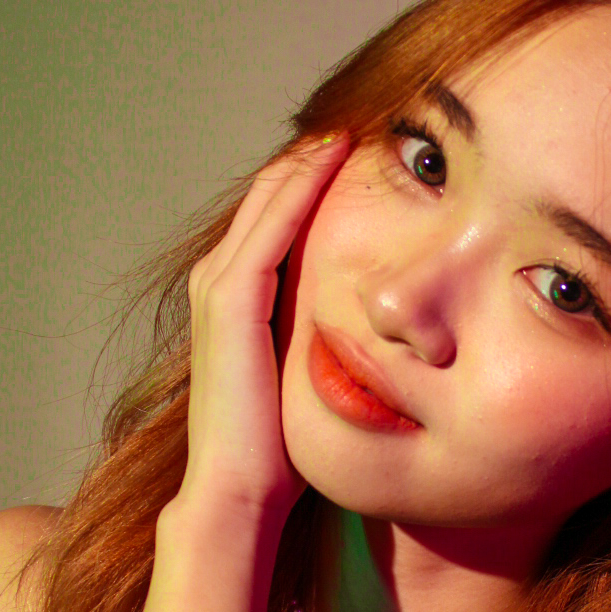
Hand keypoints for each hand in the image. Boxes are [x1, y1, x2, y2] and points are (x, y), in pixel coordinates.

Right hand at [177, 134, 350, 523]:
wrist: (241, 494)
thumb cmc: (279, 450)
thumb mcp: (311, 372)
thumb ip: (330, 336)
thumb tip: (389, 324)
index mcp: (239, 295)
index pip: (281, 214)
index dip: (322, 179)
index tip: (374, 151)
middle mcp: (221, 280)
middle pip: (272, 194)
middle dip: (318, 157)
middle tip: (371, 118)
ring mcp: (220, 287)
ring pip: (269, 198)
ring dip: (311, 161)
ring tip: (357, 124)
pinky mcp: (230, 301)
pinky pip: (271, 228)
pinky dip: (302, 189)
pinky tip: (336, 159)